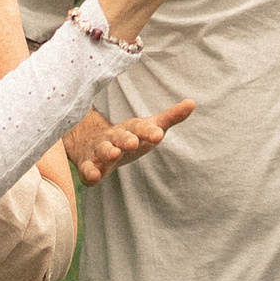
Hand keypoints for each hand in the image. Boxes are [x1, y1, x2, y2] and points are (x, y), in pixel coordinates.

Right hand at [65, 97, 197, 185]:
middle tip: (133, 143)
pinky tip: (95, 176)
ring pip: (102, 150)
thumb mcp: (148, 128)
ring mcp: (99, 151)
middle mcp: (114, 138)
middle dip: (126, 139)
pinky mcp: (89, 166)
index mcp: (130, 129)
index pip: (140, 127)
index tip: (158, 135)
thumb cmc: (128, 137)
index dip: (148, 131)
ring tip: (114, 154)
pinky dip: (89, 173)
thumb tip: (192, 103)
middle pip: (119, 137)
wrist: (91, 142)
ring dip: (107, 152)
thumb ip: (170, 118)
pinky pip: (87, 170)